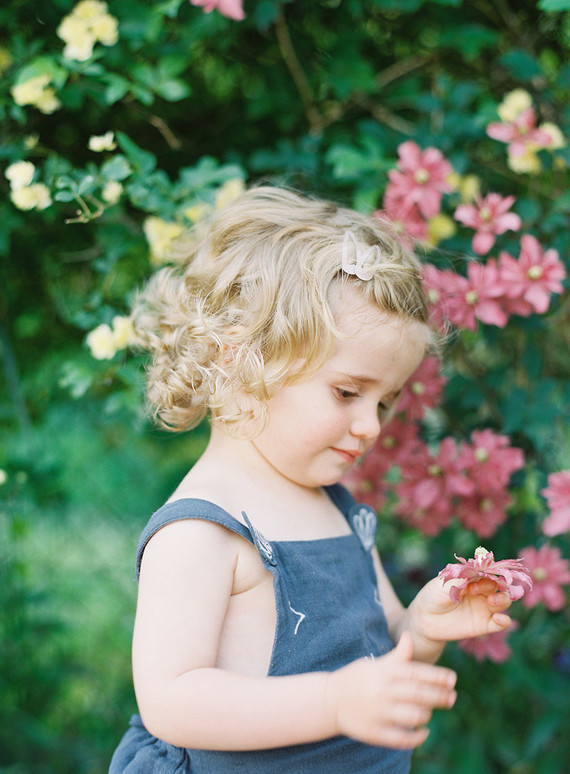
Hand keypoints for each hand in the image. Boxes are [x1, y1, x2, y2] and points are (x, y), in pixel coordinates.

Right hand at [326, 631, 456, 748]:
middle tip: (453, 698)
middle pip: (419, 695)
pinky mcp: (374, 733)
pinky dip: (417, 737)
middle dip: (440, 696)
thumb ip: (397, 656)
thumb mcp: (375, 664)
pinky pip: (402, 738)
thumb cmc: (357, 678)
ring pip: (413, 717)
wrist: (329, 700)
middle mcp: (381, 692)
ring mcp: (378, 713)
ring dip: (426, 715)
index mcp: (383, 672)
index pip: (416, 673)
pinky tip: (424, 732)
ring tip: (430, 711)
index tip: (453, 679)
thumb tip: (410, 636)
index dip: (437, 676)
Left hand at [409, 576, 512, 645]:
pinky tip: (499, 619)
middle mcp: (482, 591)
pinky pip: (501, 623)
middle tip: (476, 590)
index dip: (487, 572)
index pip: (489, 571)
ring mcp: (484, 607)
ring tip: (491, 602)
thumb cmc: (433, 595)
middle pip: (500, 585)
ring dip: (502, 600)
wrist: (425, 619)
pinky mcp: (484, 624)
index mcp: (473, 578)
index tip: (473, 578)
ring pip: (503, 601)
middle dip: (495, 585)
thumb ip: (462, 577)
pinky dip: (504, 621)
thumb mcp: (445, 582)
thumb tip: (479, 568)